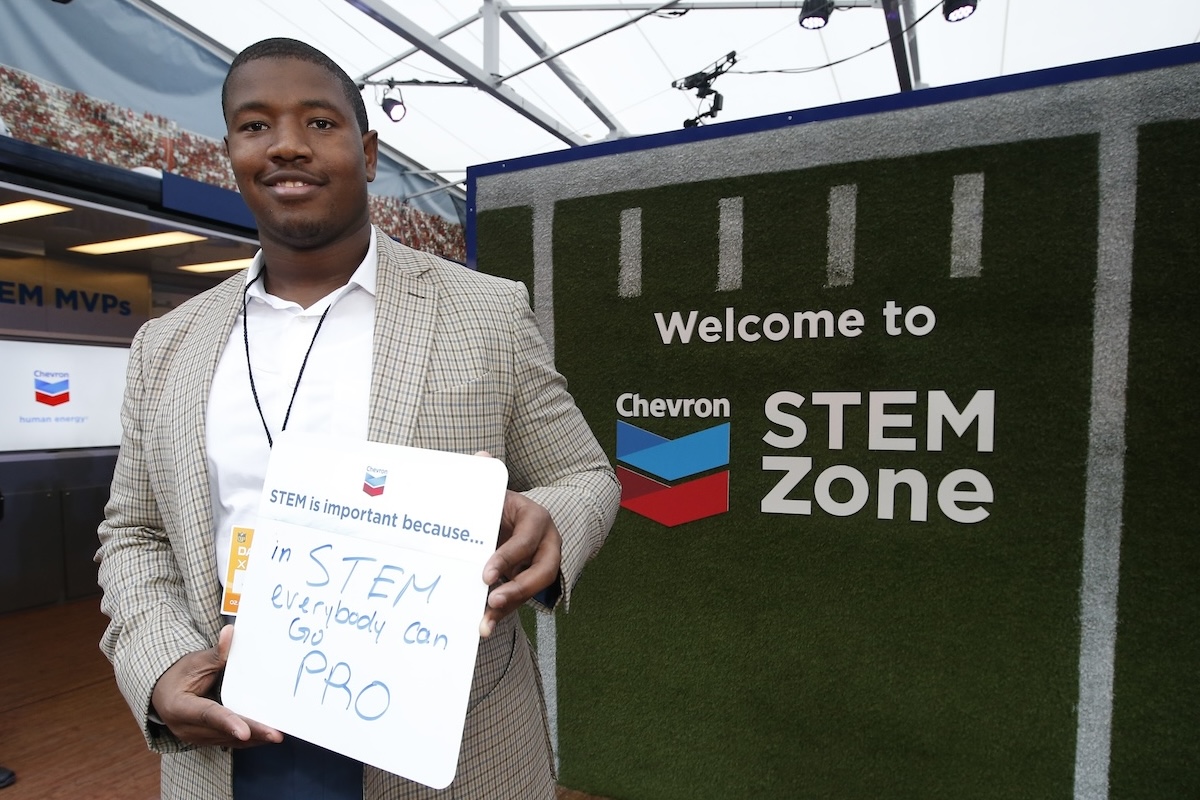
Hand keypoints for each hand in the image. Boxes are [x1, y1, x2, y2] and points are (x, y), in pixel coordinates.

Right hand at [149, 624, 282, 747]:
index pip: (208, 715)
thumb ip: (216, 653)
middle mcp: (186, 728)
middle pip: (223, 731)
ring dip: (254, 738)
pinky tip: (267, 735)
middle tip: (276, 735)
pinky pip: (229, 741)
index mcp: (179, 707)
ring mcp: (195, 738)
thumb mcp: (195, 662)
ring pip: (228, 740)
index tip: (245, 732)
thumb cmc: (179, 674)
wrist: (163, 692)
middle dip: (252, 733)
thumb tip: (230, 633)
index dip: (228, 722)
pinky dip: (249, 739)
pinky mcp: (206, 740)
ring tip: (277, 734)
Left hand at [479, 490, 562, 636]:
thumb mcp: (489, 501)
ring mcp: (541, 561)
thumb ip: (475, 513)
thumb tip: (446, 525)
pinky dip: (504, 610)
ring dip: (510, 607)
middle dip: (518, 589)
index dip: (507, 559)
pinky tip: (486, 622)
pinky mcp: (530, 577)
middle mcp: (546, 541)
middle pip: (544, 571)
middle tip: (493, 602)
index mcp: (535, 518)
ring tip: (486, 623)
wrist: (502, 509)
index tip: (486, 576)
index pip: (525, 540)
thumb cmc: (493, 503)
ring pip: (533, 589)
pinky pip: (521, 596)